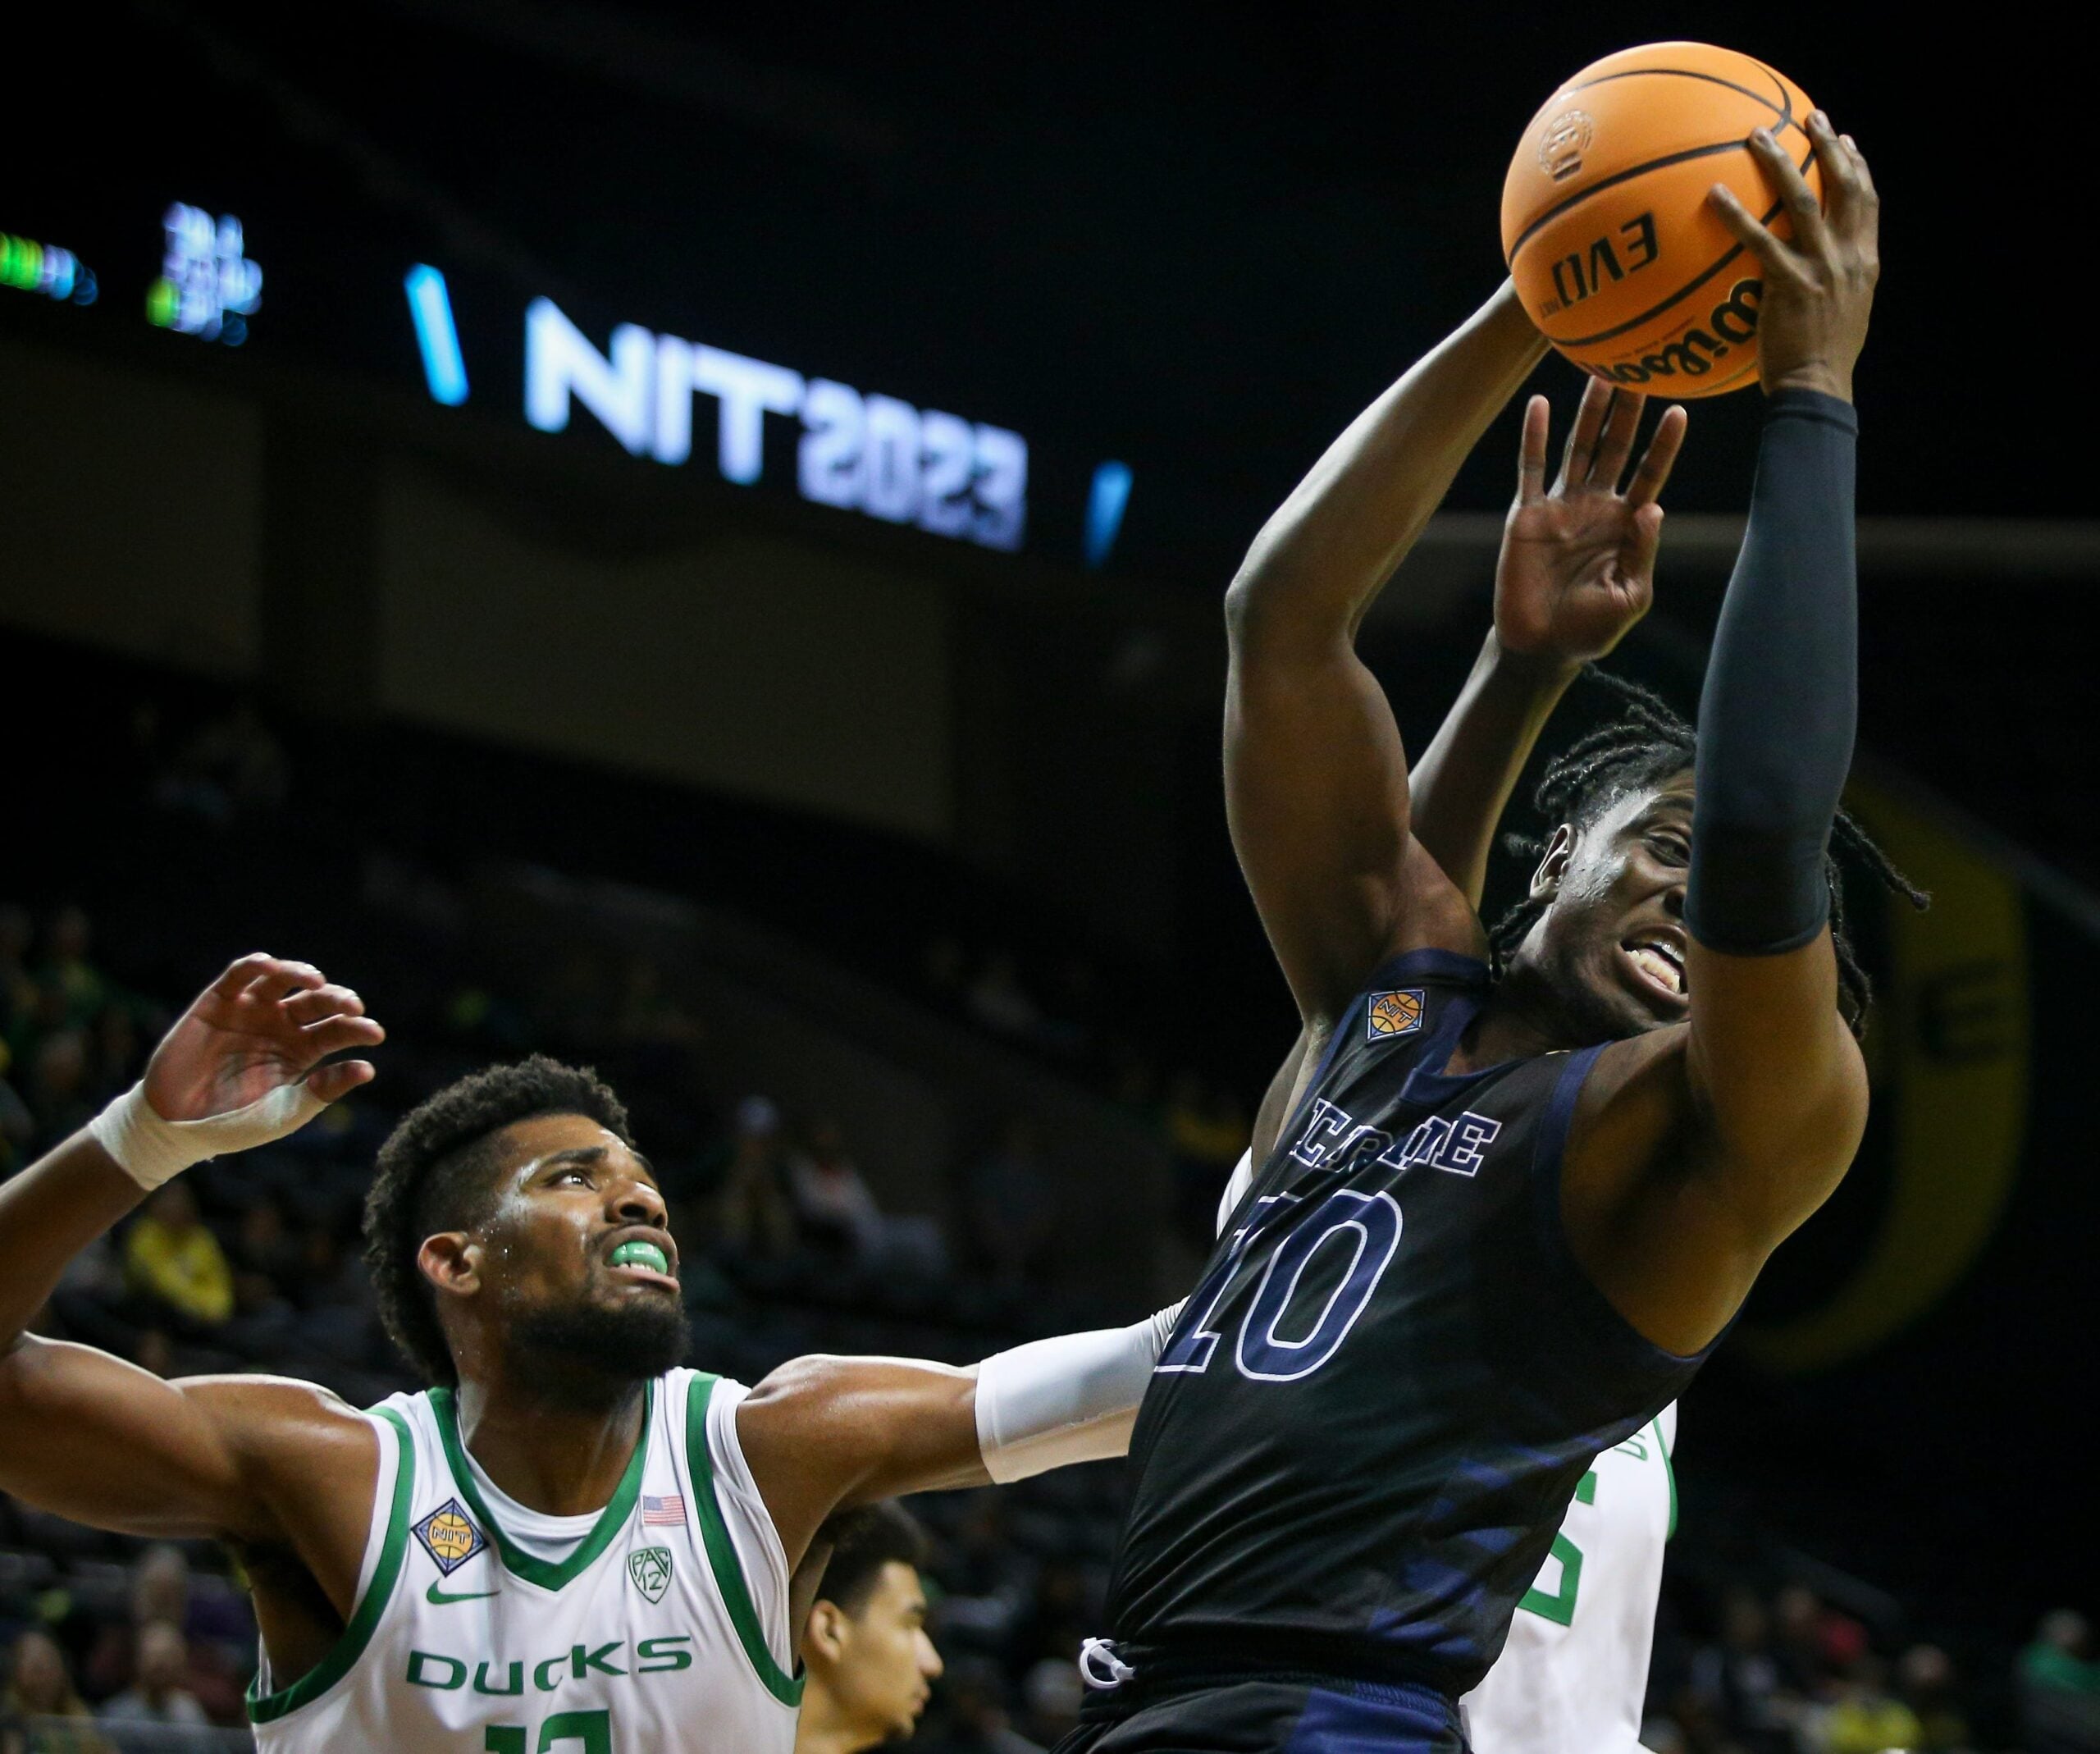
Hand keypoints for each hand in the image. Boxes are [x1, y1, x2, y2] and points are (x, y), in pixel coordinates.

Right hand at [142, 954, 382, 1122]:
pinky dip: (255, 965)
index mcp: (303, 1049)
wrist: (179, 1128)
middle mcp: (281, 1024)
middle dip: (338, 999)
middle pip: (317, 1001)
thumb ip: (323, 1091)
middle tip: (354, 1006)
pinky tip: (271, 965)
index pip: (338, 1030)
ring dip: (301, 973)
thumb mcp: (285, 1112)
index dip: (359, 1028)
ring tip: (317, 982)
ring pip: (282, 979)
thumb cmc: (237, 1124)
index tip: (376, 1034)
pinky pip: (238, 975)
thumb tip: (368, 1069)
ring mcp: (250, 1011)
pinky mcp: (217, 1003)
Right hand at [1494, 379, 1686, 667]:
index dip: (1664, 444)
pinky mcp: (1528, 515)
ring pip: (1578, 447)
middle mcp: (1596, 506)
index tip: (1680, 409)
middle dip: (1628, 411)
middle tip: (1638, 368)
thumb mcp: (1631, 596)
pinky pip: (1531, 468)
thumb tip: (1653, 507)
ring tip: (1599, 372)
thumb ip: (1643, 552)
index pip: (1650, 474)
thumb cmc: (1591, 628)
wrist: (1541, 647)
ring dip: (1589, 412)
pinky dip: (1533, 436)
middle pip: (1616, 447)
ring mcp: (1561, 506)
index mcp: (1626, 524)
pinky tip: (1539, 404)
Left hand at [1710, 112, 1877, 401]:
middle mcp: (1850, 257)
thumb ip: (1833, 283)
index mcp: (1866, 262)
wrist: (1817, 389)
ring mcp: (1822, 268)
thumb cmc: (1821, 361)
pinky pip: (1759, 240)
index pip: (1868, 201)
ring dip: (1780, 163)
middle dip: (1828, 146)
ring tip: (1757, 135)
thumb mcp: (1843, 314)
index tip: (1845, 139)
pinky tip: (1714, 195)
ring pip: (1803, 201)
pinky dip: (1737, 215)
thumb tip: (1812, 268)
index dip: (1858, 167)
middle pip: (1844, 187)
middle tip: (1810, 116)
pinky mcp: (1790, 284)